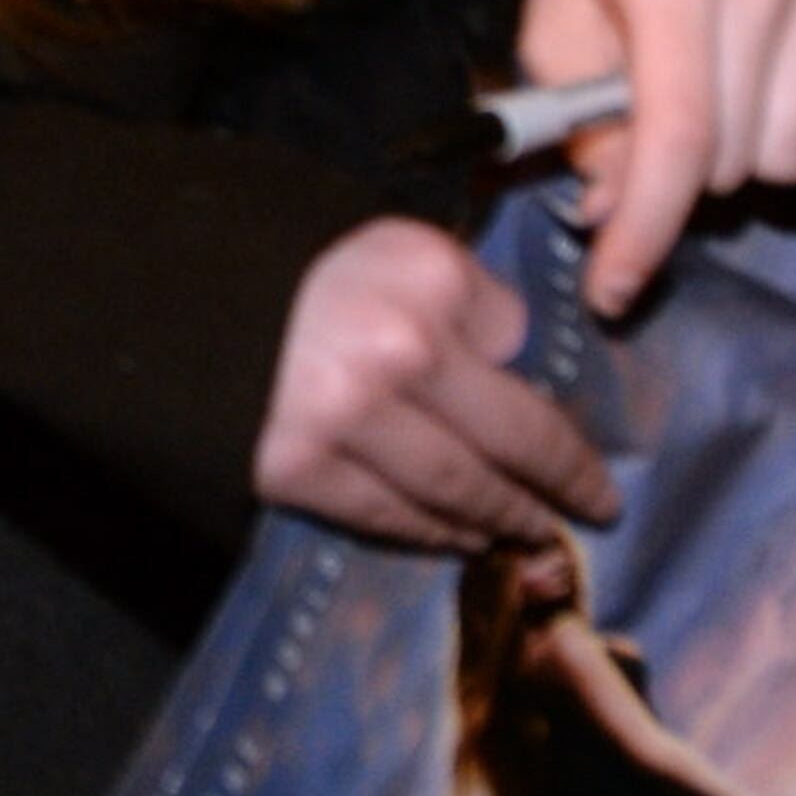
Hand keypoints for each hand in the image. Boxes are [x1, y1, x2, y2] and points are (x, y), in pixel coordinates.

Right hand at [252, 217, 617, 548]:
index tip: (599, 482)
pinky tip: (460, 538)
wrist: (196, 306)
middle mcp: (393, 352)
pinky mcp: (298, 469)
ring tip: (528, 536)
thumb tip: (526, 392)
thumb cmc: (324, 277)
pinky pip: (388, 519)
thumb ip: (478, 314)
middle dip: (555, 491)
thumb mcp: (410, 257)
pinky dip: (432, 534)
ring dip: (500, 522)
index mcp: (429, 280)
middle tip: (587, 518)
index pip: (523, 375)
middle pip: (506, 447)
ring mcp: (343, 418)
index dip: (570, 441)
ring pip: (455, 495)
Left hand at [522, 0, 795, 320]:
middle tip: (657, 131)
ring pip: (794, 158)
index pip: (676, 131)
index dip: (644, 227)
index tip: (612, 291)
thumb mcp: (557, 41)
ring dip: (742, 158)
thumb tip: (612, 213)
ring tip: (712, 103)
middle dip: (683, 175)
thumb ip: (578, 128)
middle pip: (734, 157)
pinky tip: (763, 91)